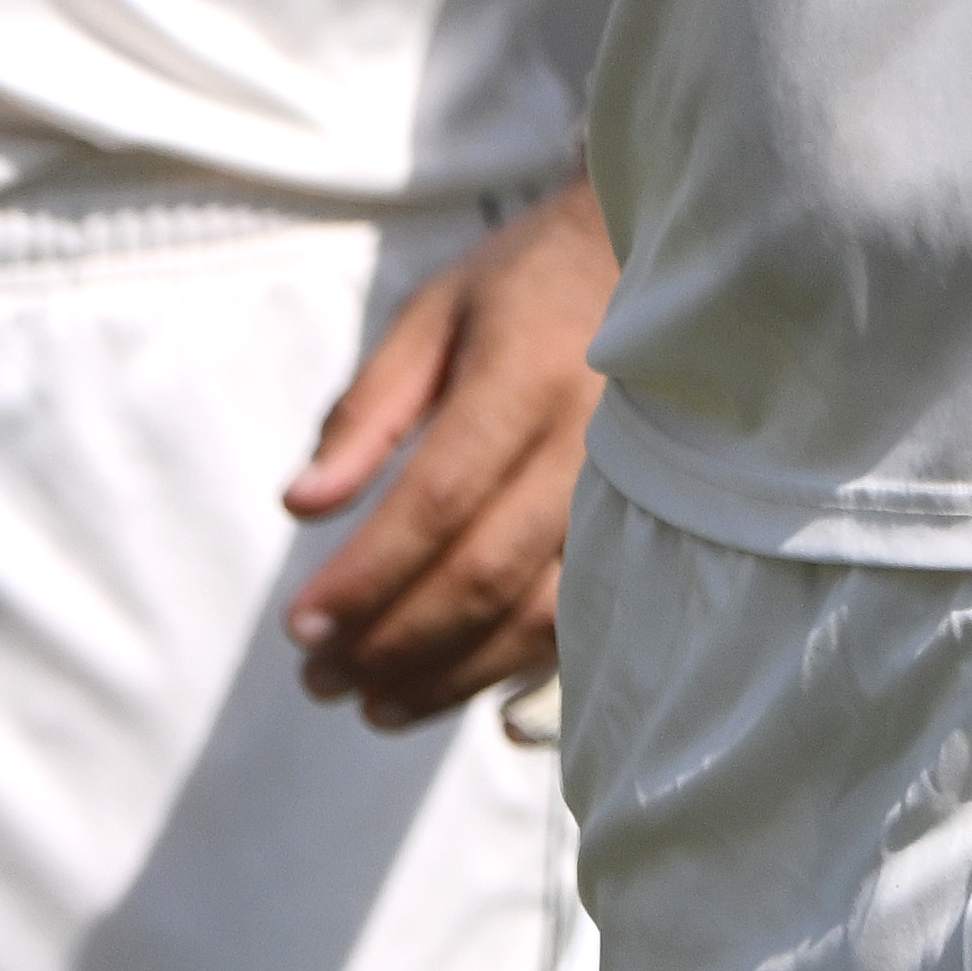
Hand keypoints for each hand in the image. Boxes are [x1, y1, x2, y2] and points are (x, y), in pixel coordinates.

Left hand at [282, 177, 613, 728]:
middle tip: (318, 680)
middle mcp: (589, 442)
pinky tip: (450, 688)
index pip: (438, 499)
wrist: (672, 268)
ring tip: (371, 703)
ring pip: (537, 613)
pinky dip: (510, 667)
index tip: (299, 627)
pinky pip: (580, 618)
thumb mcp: (435, 313)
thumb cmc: (527, 284)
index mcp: (527, 375)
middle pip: (484, 571)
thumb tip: (300, 504)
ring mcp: (633, 492)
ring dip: (448, 675)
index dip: (366, 574)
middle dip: (392, 641)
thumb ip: (368, 408)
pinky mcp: (653, 527)